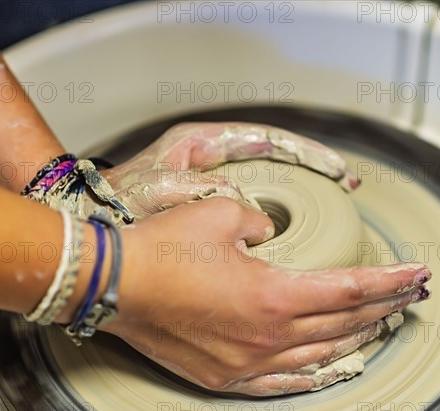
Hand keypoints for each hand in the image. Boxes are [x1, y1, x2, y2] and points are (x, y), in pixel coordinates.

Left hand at [95, 122, 359, 218]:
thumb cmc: (119, 201)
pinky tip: (295, 240)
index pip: (268, 140)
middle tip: (347, 186)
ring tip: (333, 208)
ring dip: (303, 198)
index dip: (307, 154)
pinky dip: (279, 223)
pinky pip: (256, 216)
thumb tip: (249, 210)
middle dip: (314, 170)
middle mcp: (214, 162)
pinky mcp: (213, 214)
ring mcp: (215, 188)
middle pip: (278, 159)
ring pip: (271, 186)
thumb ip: (202, 192)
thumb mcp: (159, 189)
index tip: (337, 170)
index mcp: (204, 145)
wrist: (92, 226)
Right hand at [104, 197, 430, 395]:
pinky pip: (282, 381)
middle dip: (383, 306)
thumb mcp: (221, 214)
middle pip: (342, 322)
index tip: (418, 274)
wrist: (114, 283)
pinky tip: (332, 366)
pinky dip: (314, 372)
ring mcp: (246, 362)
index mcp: (272, 295)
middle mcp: (266, 336)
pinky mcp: (225, 376)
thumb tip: (268, 235)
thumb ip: (260, 224)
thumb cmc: (163, 248)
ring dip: (355, 337)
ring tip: (381, 323)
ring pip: (319, 354)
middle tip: (410, 294)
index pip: (349, 289)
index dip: (389, 281)